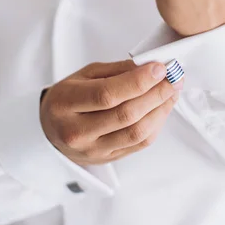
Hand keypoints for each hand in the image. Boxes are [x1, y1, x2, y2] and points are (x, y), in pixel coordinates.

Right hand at [40, 60, 182, 164]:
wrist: (50, 129)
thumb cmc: (69, 97)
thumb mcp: (84, 75)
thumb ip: (117, 71)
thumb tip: (149, 66)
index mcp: (66, 103)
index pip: (107, 94)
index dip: (138, 81)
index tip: (159, 68)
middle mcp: (77, 131)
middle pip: (126, 115)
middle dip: (156, 94)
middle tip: (174, 78)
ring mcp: (92, 149)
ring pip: (137, 133)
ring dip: (161, 110)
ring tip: (173, 92)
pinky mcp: (107, 158)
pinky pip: (139, 144)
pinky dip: (157, 124)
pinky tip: (162, 108)